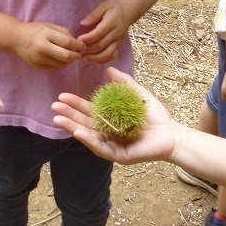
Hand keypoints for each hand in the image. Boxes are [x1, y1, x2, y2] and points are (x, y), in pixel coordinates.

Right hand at [11, 22, 84, 69]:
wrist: (16, 38)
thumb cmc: (35, 30)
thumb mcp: (49, 26)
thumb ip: (64, 32)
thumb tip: (77, 42)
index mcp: (46, 35)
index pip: (67, 42)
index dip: (78, 45)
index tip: (83, 46)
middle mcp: (42, 48)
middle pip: (66, 56)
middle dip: (76, 56)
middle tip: (80, 53)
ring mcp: (39, 59)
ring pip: (62, 64)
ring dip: (71, 61)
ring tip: (72, 56)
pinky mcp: (37, 66)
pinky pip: (55, 68)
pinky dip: (63, 65)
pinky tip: (64, 60)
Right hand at [52, 67, 175, 164]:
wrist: (172, 134)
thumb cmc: (155, 116)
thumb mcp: (137, 95)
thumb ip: (123, 83)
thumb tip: (109, 69)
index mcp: (110, 121)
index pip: (89, 112)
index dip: (75, 104)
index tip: (62, 96)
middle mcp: (108, 134)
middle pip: (84, 124)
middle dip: (68, 115)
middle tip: (54, 106)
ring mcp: (112, 146)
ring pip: (88, 137)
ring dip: (72, 127)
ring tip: (58, 118)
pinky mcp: (118, 156)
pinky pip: (101, 148)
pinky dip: (88, 140)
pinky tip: (77, 131)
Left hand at [77, 0, 127, 63]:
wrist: (129, 11)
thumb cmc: (114, 7)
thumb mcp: (103, 6)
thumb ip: (93, 15)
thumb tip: (82, 24)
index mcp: (112, 22)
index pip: (99, 33)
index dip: (88, 38)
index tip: (78, 40)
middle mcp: (116, 33)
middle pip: (102, 45)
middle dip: (88, 48)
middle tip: (77, 49)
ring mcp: (118, 41)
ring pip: (107, 54)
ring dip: (95, 58)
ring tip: (83, 57)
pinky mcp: (119, 46)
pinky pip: (112, 56)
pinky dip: (102, 61)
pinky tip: (93, 59)